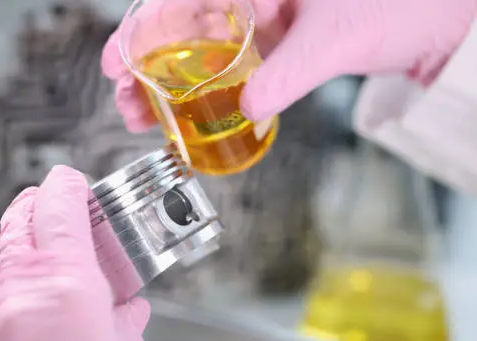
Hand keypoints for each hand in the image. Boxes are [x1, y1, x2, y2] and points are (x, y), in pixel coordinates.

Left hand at [0, 166, 164, 340]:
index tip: (70, 180)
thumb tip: (129, 309)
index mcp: (65, 284)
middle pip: (19, 225)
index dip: (65, 187)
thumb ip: (124, 326)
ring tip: (30, 251)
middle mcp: (15, 291)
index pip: (58, 209)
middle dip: (36, 207)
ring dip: (12, 246)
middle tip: (52, 203)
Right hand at [102, 0, 476, 128]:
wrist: (439, 19)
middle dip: (147, 66)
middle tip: (127, 100)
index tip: (116, 61)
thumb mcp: (334, 38)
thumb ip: (287, 74)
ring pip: (202, 49)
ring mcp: (264, 18)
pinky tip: (192, 112)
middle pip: (183, 26)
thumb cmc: (401, 3)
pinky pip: (232, 66)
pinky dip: (209, 89)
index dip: (141, 30)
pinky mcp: (278, 42)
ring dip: (171, 82)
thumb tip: (249, 112)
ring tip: (145, 114)